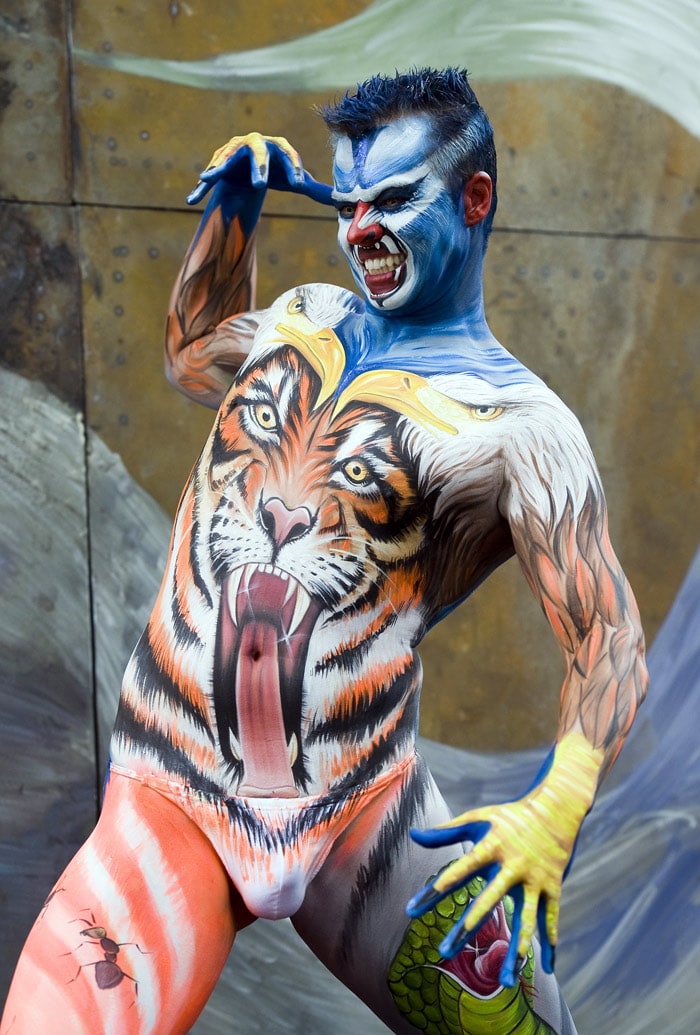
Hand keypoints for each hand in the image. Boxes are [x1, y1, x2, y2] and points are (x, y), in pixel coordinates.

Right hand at [187, 132, 332, 206]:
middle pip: (257, 150)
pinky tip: (192, 200)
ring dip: (219, 166)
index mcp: (277, 146)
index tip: (300, 184)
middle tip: (260, 184)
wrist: (251, 170)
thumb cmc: (277, 174)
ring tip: (210, 177)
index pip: (288, 152)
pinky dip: (200, 187)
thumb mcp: (294, 181)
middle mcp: (255, 144)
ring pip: (227, 156)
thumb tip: (340, 200)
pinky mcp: (219, 164)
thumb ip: (313, 189)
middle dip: (258, 165)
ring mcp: (234, 151)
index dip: (294, 166)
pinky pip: (210, 175)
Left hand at [407, 733, 602, 986]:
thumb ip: (444, 832)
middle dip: (467, 927)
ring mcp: (535, 879)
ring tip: (506, 980)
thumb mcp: (477, 819)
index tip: (413, 909)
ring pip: (526, 920)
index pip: (458, 871)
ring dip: (517, 950)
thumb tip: (413, 836)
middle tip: (444, 950)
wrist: (556, 808)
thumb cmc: (509, 816)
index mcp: (491, 847)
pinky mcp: (554, 887)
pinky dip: (551, 944)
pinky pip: (551, 920)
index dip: (436, 889)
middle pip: (487, 901)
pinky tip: (546, 970)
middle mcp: (512, 866)